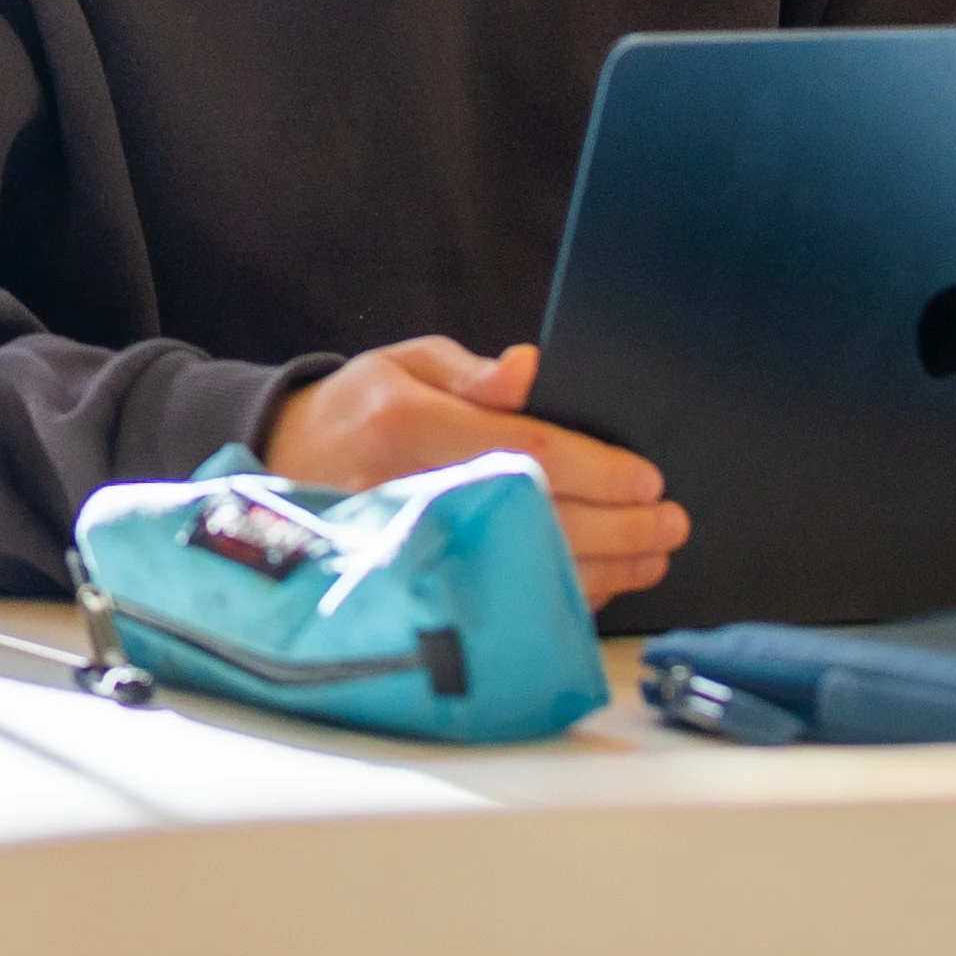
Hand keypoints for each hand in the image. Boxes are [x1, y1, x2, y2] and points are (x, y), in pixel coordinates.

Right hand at [264, 336, 687, 603]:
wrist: (284, 466)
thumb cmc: (359, 407)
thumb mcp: (407, 363)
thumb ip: (474, 373)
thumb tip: (533, 369)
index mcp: (410, 426)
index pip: (524, 451)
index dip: (595, 470)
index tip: (648, 480)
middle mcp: (410, 489)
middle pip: (537, 515)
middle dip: (618, 526)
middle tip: (670, 524)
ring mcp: (412, 546)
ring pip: (525, 564)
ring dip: (603, 566)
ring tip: (653, 554)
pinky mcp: (416, 582)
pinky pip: (501, 593)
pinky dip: (560, 590)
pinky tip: (601, 579)